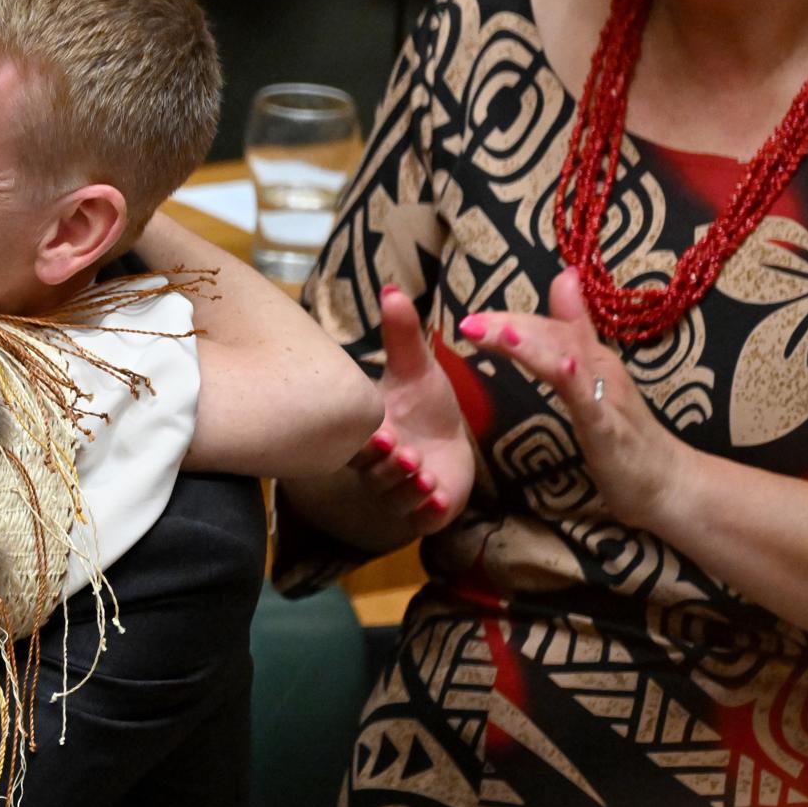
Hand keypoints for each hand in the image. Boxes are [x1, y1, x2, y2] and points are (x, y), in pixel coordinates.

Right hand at [347, 284, 475, 534]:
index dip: (366, 440)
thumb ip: (402, 333)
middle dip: (388, 465)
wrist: (450, 441)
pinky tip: (438, 498)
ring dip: (409, 486)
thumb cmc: (425, 405)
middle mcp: (378, 464)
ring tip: (426, 473)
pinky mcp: (424, 511)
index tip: (381, 431)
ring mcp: (400, 490)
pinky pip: (419, 518)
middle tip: (405, 453)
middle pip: (374, 471)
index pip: (357, 439)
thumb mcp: (416, 367)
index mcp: (368, 431)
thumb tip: (392, 288)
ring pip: (396, 495)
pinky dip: (426, 511)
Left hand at [458, 268, 685, 530]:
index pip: (547, 328)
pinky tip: (564, 367)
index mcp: (590, 359)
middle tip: (469, 323)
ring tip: (504, 332)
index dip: (510, 319)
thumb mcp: (590, 383)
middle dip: (511, 326)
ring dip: (537, 344)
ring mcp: (607, 396)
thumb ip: (571, 338)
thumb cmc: (622, 435)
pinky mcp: (611, 428)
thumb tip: (562, 283)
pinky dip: (577, 381)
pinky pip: (592, 402)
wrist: (669, 483)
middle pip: (554, 337)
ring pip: (570, 361)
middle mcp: (600, 368)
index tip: (471, 318)